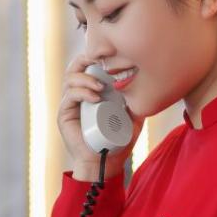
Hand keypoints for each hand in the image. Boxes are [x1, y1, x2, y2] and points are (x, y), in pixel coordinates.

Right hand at [57, 54, 143, 182]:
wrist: (106, 163)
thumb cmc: (118, 141)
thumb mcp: (133, 117)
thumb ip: (138, 102)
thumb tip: (151, 85)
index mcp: (92, 91)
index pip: (88, 65)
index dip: (95, 55)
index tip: (109, 53)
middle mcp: (79, 94)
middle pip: (75, 67)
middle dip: (86, 59)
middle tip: (100, 60)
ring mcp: (71, 103)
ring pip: (70, 78)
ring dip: (85, 78)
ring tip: (100, 86)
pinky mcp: (65, 114)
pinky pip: (70, 96)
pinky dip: (81, 92)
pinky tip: (94, 97)